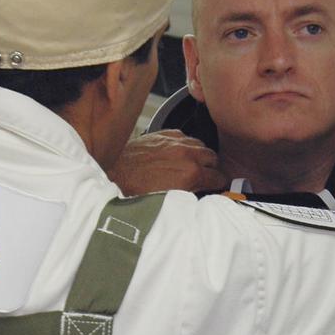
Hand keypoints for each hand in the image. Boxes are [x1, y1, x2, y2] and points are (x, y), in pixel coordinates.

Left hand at [109, 131, 228, 196]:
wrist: (114, 174)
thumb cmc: (137, 191)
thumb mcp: (170, 199)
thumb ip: (192, 193)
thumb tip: (203, 193)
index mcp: (191, 173)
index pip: (220, 177)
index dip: (220, 184)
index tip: (219, 187)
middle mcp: (186, 155)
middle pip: (214, 158)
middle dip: (212, 168)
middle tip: (207, 177)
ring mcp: (176, 142)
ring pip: (201, 145)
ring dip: (200, 155)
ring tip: (193, 165)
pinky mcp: (164, 134)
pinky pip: (185, 137)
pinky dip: (185, 146)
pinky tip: (179, 154)